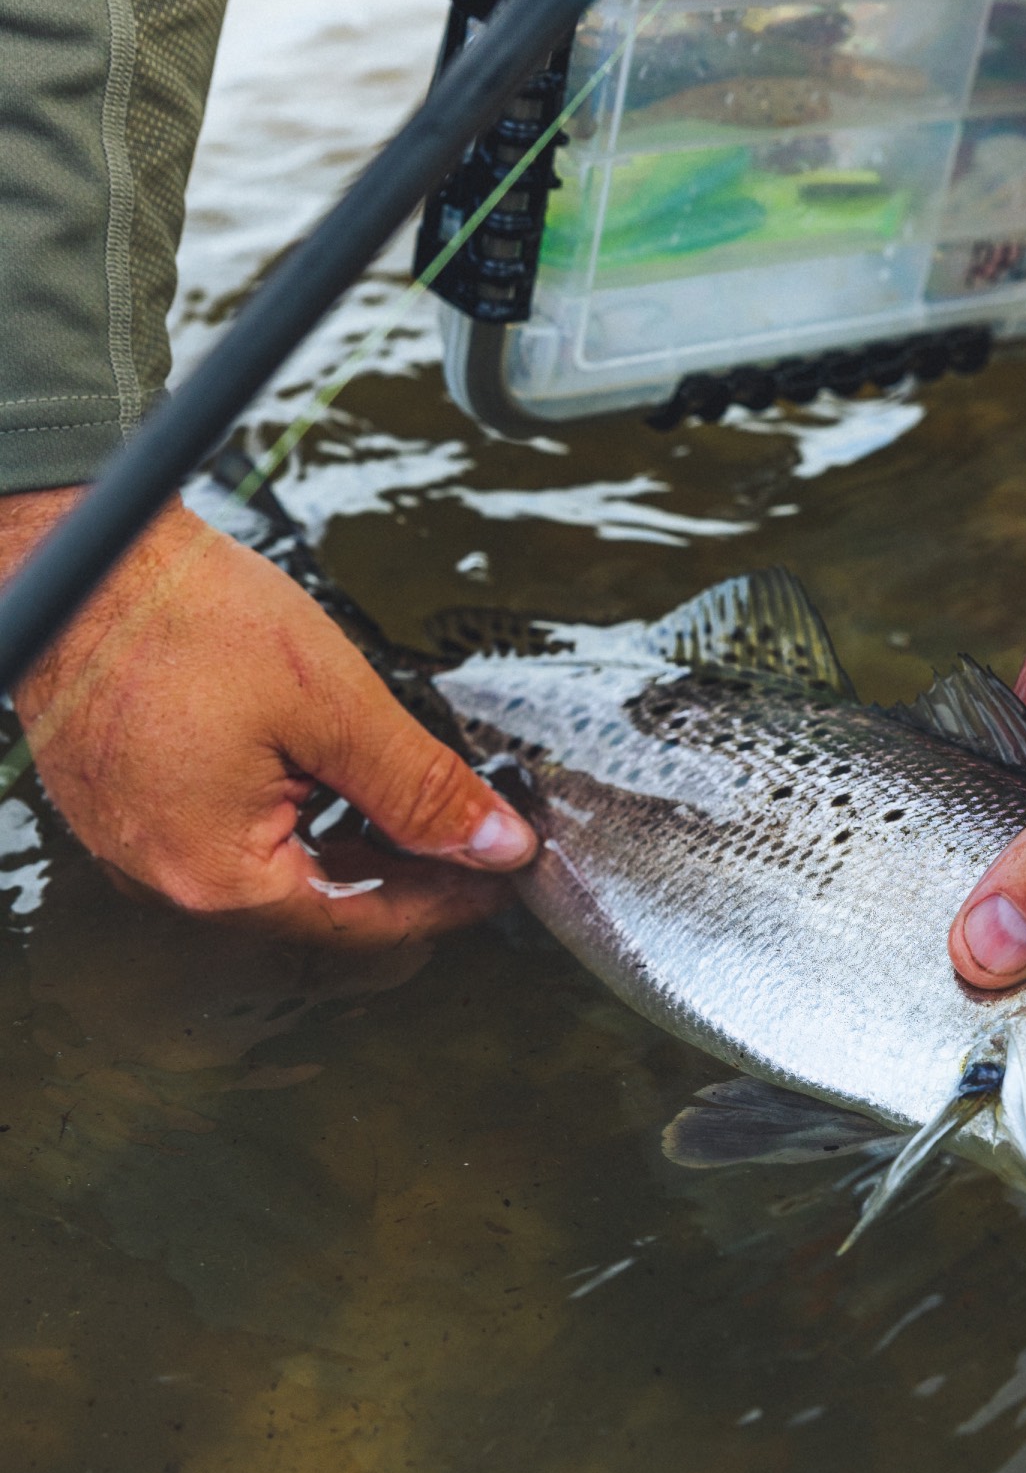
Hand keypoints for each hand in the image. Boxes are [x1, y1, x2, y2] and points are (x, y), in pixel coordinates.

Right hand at [0, 489, 535, 940]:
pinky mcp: (123, 804)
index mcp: (216, 875)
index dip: (443, 903)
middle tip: (471, 839)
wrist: (78, 550)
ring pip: (269, 872)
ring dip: (346, 846)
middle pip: (313, 906)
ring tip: (413, 807)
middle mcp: (164, 878)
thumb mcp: (332, 704)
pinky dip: (289, 820)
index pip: (359, 922)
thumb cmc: (183, 616)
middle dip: (400, 874)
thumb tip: (494, 843)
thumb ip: (419, 786)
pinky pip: (222, 836)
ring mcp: (135, 843)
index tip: (499, 878)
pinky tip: (330, 781)